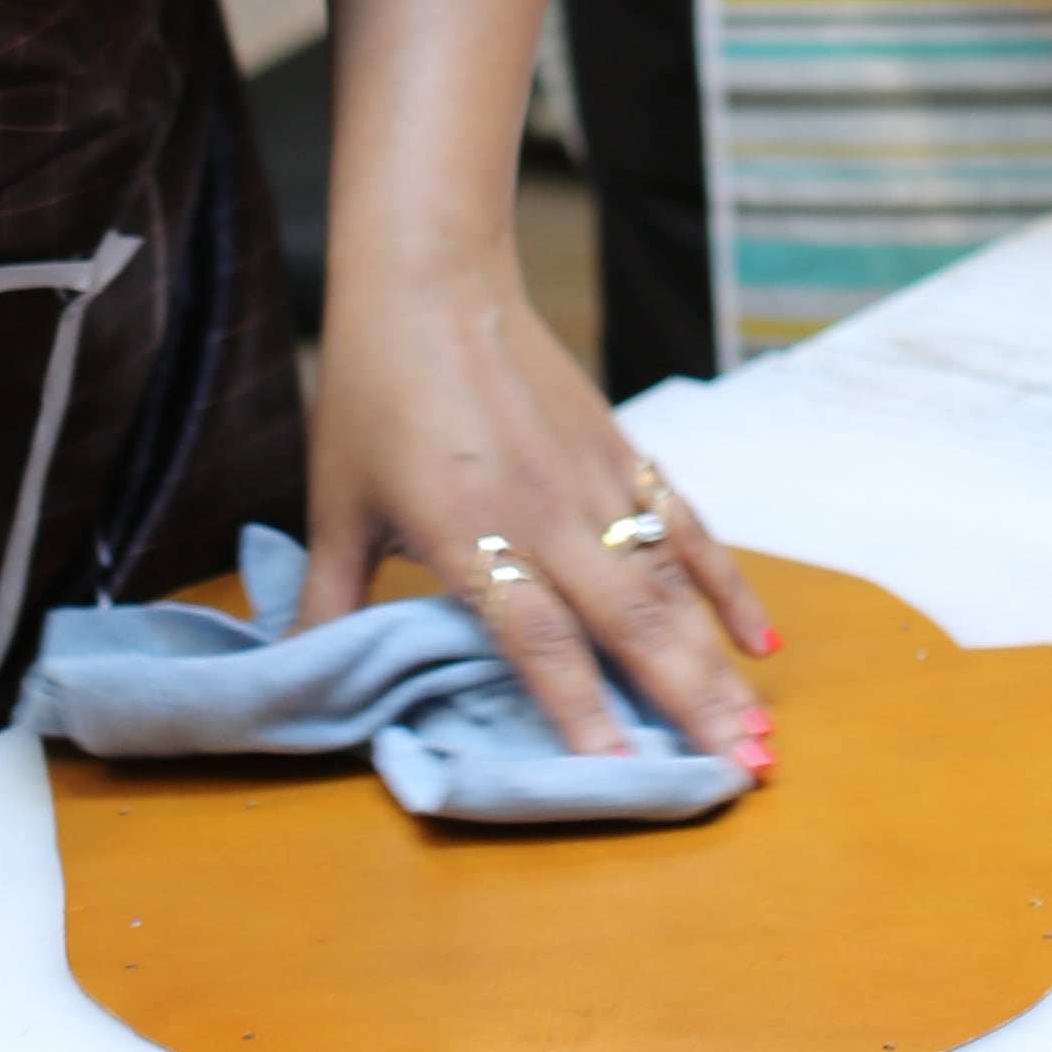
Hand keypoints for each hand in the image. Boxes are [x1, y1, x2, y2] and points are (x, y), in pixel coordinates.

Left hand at [295, 244, 778, 770]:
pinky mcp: (622, 449)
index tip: (622, 777)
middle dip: (686, 706)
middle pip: (630, 624)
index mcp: (470, 529)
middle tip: (737, 776)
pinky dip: (726, 584)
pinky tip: (760, 639)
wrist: (432, 275)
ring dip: (717, 664)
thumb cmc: (374, 386)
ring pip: (670, 587)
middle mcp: (545, 512)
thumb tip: (291, 680)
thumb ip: (325, 601)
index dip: (579, 710)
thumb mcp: (334, 502)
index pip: (536, 638)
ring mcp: (594, 479)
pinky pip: (685, 528)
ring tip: (760, 733)